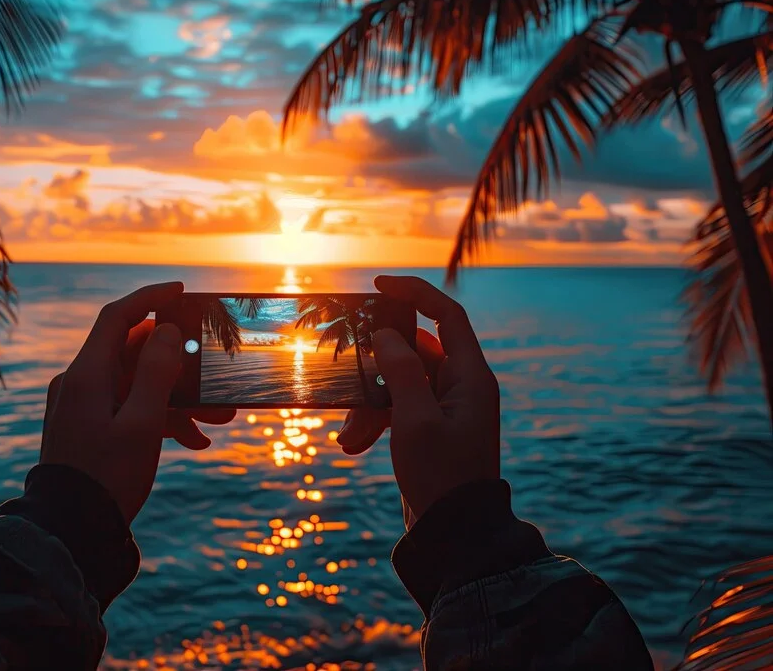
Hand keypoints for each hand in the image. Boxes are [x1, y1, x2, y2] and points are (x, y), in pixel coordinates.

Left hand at [40, 283, 234, 522]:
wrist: (70, 533)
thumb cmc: (107, 478)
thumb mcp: (142, 424)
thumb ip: (155, 371)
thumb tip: (165, 330)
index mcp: (87, 375)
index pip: (117, 317)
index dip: (149, 297)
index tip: (180, 291)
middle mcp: (79, 384)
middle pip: (134, 354)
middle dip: (179, 365)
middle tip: (215, 373)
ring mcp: (82, 407)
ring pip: (137, 386)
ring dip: (177, 399)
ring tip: (217, 420)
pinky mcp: (88, 428)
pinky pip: (128, 409)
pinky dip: (158, 418)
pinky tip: (192, 440)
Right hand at [336, 275, 499, 520]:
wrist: (455, 534)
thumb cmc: (441, 476)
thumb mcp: (415, 420)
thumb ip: (402, 370)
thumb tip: (386, 334)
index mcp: (471, 377)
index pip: (447, 316)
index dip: (416, 293)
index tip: (380, 285)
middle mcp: (462, 386)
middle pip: (414, 352)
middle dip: (378, 366)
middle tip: (348, 365)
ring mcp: (446, 408)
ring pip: (399, 383)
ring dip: (370, 403)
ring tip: (350, 434)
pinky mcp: (430, 428)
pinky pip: (398, 407)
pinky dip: (375, 420)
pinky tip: (354, 443)